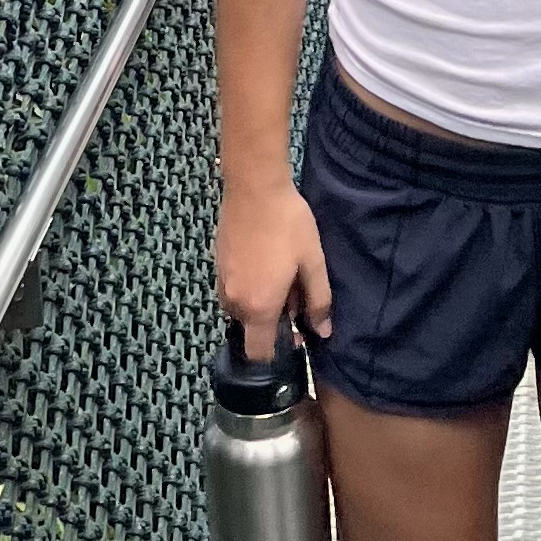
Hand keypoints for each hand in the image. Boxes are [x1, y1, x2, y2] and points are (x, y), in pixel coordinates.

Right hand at [216, 173, 332, 348]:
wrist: (254, 187)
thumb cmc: (288, 226)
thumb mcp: (312, 263)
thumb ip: (318, 301)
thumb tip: (323, 332)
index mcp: (258, 307)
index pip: (258, 353)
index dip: (276, 352)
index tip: (294, 334)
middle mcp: (234, 301)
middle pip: (250, 330)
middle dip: (271, 322)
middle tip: (294, 296)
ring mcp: (222, 282)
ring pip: (240, 309)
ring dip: (258, 304)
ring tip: (281, 276)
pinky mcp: (216, 264)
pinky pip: (232, 290)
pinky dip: (248, 288)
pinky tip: (265, 263)